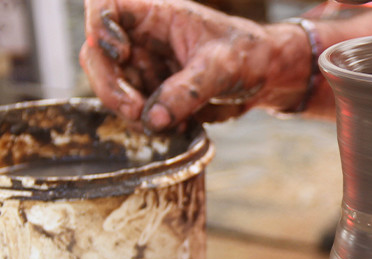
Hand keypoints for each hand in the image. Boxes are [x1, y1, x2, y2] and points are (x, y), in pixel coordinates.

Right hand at [81, 0, 310, 130]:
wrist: (266, 75)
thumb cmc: (248, 54)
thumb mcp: (221, 68)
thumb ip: (187, 92)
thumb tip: (152, 119)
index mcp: (156, 16)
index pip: (107, 6)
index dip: (99, 27)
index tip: (120, 54)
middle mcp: (143, 40)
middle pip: (97, 57)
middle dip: (110, 88)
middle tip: (136, 112)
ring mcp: (145, 68)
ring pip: (113, 90)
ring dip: (133, 113)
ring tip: (174, 123)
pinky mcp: (155, 94)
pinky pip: (136, 112)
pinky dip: (151, 124)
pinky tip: (180, 127)